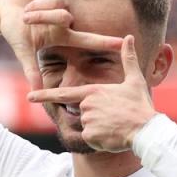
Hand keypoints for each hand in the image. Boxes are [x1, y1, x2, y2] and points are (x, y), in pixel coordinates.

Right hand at [0, 0, 123, 87]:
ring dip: (38, 4)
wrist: (3, 10)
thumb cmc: (13, 32)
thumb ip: (31, 70)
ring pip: (58, 2)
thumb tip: (35, 93)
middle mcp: (66, 19)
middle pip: (63, 16)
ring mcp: (63, 3)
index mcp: (62, 35)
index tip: (123, 44)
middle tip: (26, 19)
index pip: (88, 39)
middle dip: (42, 16)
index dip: (105, 42)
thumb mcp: (23, 51)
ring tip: (28, 8)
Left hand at [26, 35, 156, 151]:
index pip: (63, 94)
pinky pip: (90, 139)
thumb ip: (128, 59)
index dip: (44, 96)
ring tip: (116, 126)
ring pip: (87, 127)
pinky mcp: (90, 135)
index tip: (29, 97)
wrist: (147, 130)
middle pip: (83, 113)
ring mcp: (87, 120)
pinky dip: (100, 140)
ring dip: (99, 129)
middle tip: (115, 118)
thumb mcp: (135, 80)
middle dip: (97, 118)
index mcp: (93, 92)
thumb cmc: (140, 105)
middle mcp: (86, 105)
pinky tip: (112, 136)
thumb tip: (128, 37)